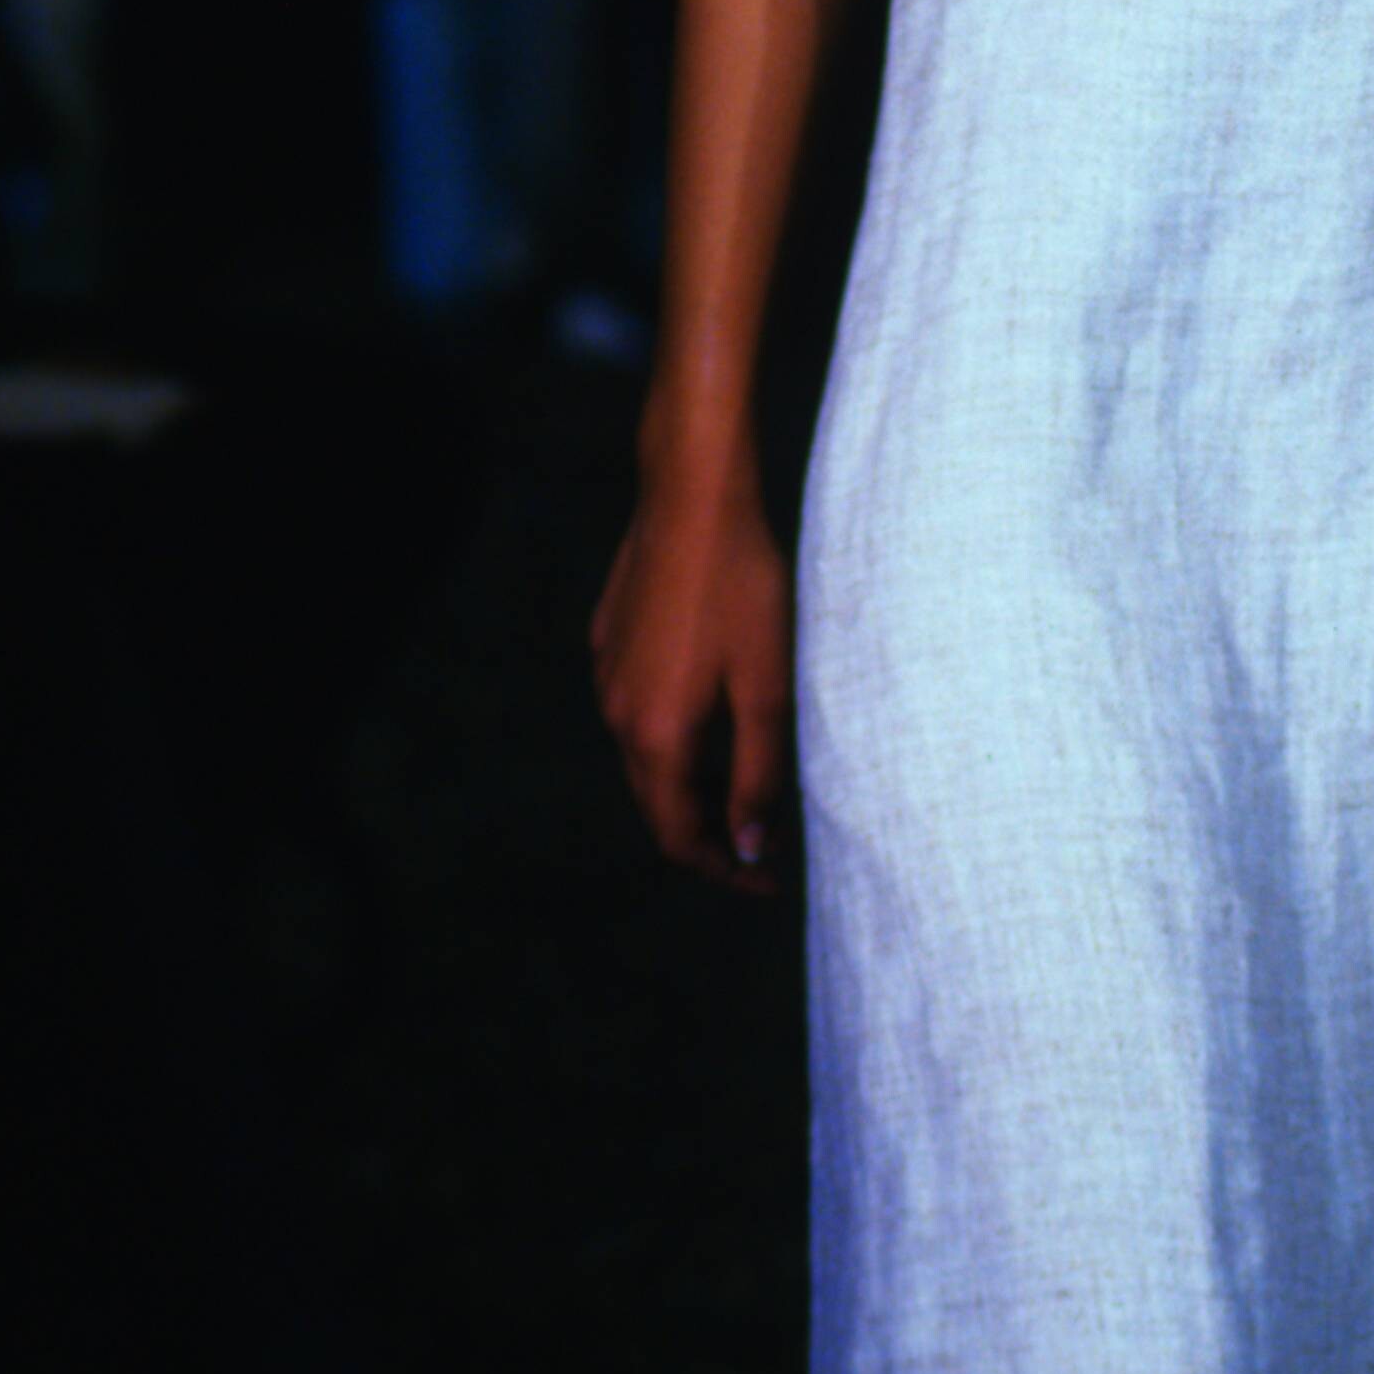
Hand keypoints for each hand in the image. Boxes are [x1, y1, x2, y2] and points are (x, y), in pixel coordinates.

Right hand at [591, 460, 794, 893]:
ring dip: (691, 782)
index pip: (678, 834)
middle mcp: (618, 712)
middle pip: (657, 801)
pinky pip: (637, 706)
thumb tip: (750, 845)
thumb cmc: (742, 584)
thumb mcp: (767, 685)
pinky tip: (714, 710)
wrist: (693, 494)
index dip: (723, 868)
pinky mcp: (609, 638)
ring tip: (746, 782)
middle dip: (708, 832)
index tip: (765, 880)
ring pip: (646, 754)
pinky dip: (674, 732)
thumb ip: (758, 771)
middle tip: (764, 844)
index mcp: (657, 734)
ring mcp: (607, 673)